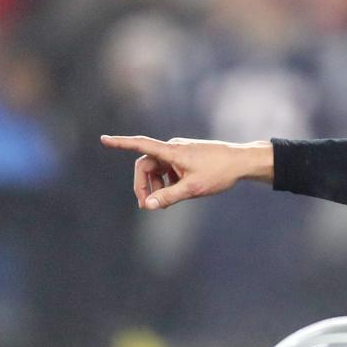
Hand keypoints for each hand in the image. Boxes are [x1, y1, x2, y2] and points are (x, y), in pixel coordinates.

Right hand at [100, 135, 273, 209]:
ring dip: (157, 186)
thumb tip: (148, 206)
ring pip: (158, 169)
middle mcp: (173, 148)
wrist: (242, 162)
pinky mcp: (187, 157)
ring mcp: (180, 152)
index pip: (141, 145)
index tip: (104, 139)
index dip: (121, 143)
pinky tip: (178, 193)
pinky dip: (168, 181)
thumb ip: (169, 197)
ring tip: (165, 202)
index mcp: (172, 151)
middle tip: (147, 205)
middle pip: (146, 166)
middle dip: (143, 185)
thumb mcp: (193, 189)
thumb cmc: (219, 172)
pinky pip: (169, 169)